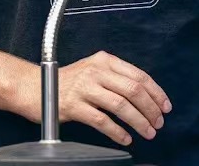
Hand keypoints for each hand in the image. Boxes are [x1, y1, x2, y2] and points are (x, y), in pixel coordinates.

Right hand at [22, 51, 170, 146]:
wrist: (33, 87)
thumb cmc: (66, 81)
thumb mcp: (92, 70)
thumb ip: (115, 78)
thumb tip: (145, 96)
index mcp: (104, 60)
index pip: (138, 75)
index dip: (156, 92)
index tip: (165, 106)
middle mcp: (96, 71)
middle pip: (132, 90)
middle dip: (150, 109)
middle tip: (159, 122)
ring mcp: (84, 87)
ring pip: (120, 105)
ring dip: (138, 121)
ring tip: (148, 132)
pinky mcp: (74, 105)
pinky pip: (102, 120)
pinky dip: (117, 132)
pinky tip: (126, 138)